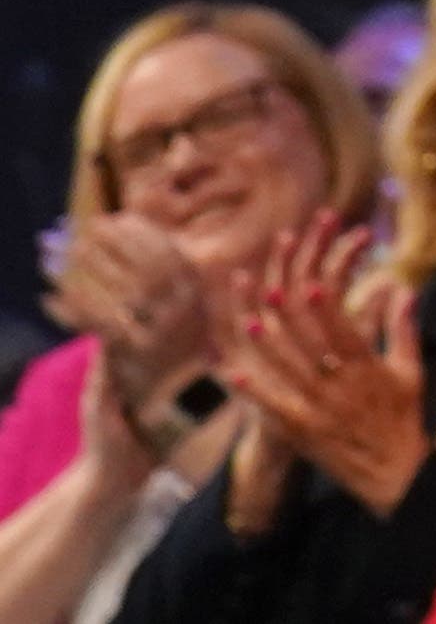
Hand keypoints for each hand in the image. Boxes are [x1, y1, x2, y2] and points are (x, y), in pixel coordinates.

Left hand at [51, 211, 213, 399]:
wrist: (178, 406)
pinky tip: (50, 297)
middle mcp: (182, 310)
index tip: (117, 217)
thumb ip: (172, 281)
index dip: (143, 232)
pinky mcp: (131, 356)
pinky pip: (99, 325)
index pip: (170, 253)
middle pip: (147, 266)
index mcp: (196, 295)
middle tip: (90, 225)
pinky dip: (73, 309)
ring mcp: (159, 333)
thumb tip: (152, 244)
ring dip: (96, 266)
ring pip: (123, 291)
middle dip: (119, 242)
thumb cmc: (179, 353)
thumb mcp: (187, 312)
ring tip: (70, 249)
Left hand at [218, 218, 425, 514]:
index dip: (326, 309)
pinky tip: (236, 376)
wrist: (394, 471)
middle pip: (311, 347)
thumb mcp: (411, 371)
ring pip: (289, 373)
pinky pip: (275, 409)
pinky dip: (255, 392)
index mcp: (368, 370)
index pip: (344, 332)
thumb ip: (404, 330)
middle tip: (268, 290)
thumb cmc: (403, 417)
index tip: (310, 284)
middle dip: (290, 318)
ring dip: (267, 348)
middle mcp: (341, 387)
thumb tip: (404, 291)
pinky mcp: (303, 431)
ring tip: (247, 323)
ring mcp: (320, 410)